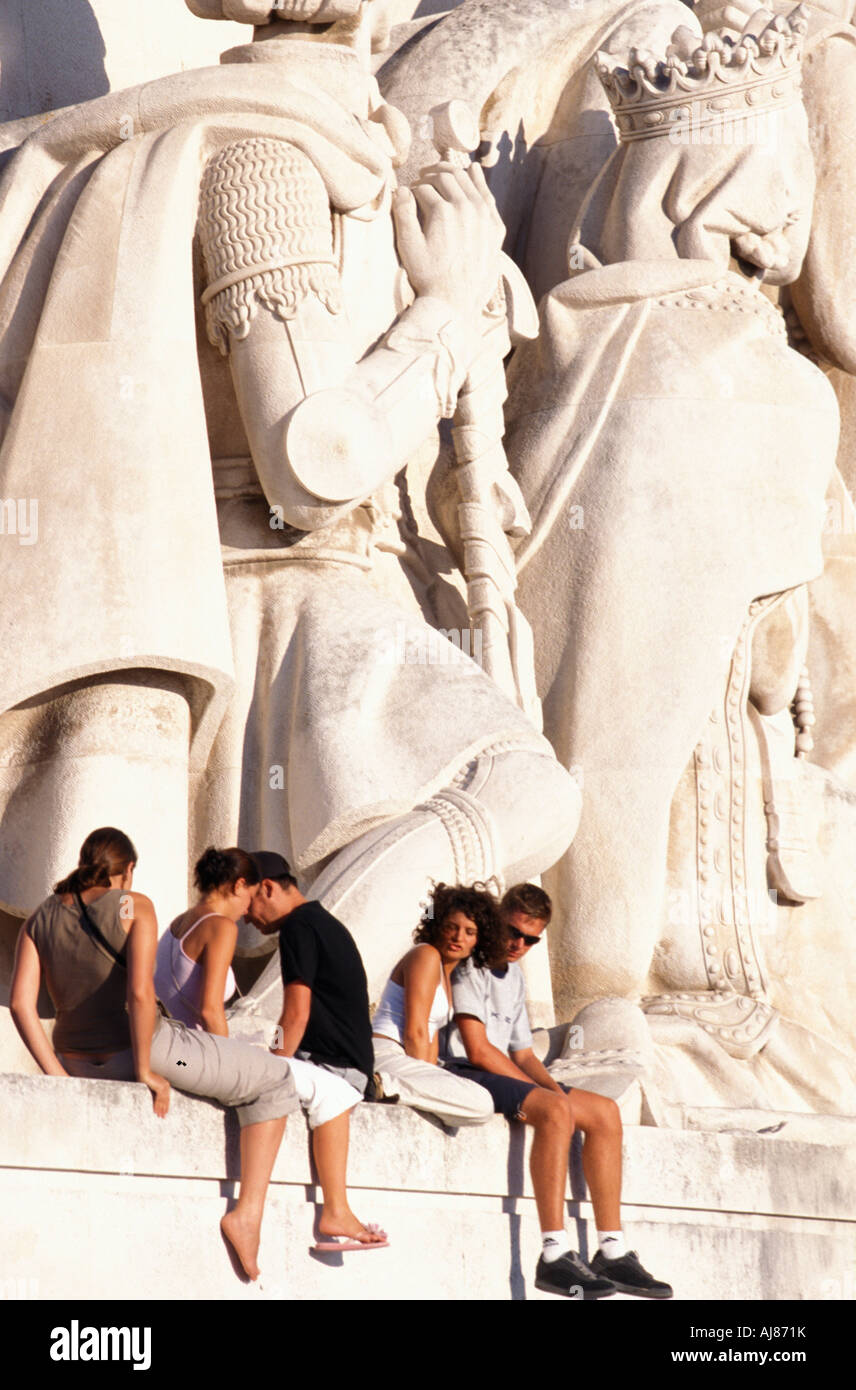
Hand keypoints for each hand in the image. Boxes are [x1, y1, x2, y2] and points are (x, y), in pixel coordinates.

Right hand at [142, 1071, 170, 1117]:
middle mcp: (166, 1086)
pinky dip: (156, 1106)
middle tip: (163, 1117)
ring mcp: (163, 1088)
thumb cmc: (147, 1078)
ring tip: (160, 1116)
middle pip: (165, 1101)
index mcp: (165, 1085)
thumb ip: (155, 1089)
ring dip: (160, 1109)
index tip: (166, 1112)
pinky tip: (155, 1111)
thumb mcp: (153, 1084)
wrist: (144, 1073)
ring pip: (162, 1101)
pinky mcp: (159, 1089)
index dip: (166, 1105)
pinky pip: (158, 1100)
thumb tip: (155, 1095)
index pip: (167, 1098)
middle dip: (164, 1109)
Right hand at [392, 162, 504, 325]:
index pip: (424, 187)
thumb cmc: (428, 277)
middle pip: (447, 177)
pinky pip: (487, 196)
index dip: (413, 189)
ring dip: (453, 173)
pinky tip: (473, 171)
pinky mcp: (495, 228)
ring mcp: (484, 217)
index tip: (409, 194)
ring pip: (468, 181)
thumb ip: (403, 214)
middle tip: (422, 177)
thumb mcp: (408, 247)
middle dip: (431, 174)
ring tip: (442, 173)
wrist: (456, 302)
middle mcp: (466, 208)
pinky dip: (479, 181)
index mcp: (442, 211)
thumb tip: (401, 189)